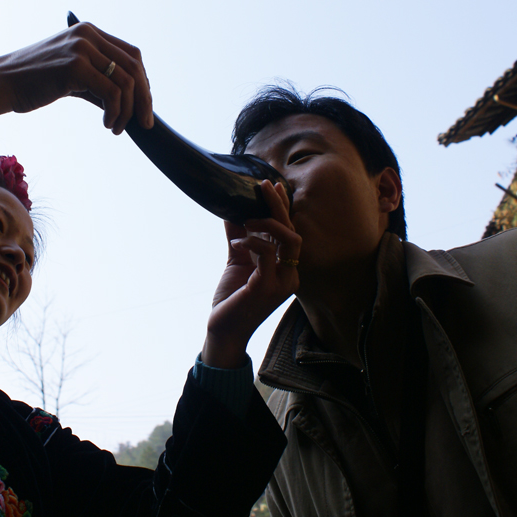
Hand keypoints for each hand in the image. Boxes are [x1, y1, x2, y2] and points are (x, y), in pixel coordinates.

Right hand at [0, 22, 152, 134]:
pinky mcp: (75, 66)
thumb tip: (126, 102)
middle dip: (144, 98)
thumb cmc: (31, 83)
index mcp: (88, 32)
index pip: (131, 54)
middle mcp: (88, 35)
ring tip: (117, 128)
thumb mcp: (69, 75)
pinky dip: (115, 113)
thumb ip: (97, 81)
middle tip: (143, 123)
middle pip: (134, 66)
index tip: (144, 105)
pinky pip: (112, 92)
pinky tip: (107, 124)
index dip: (143, 81)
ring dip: (128, 110)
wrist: (1, 83)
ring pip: (126, 81)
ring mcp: (82, 48)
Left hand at [202, 180, 300, 368]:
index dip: (283, 208)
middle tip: (264, 186)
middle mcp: (290, 275)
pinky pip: (267, 253)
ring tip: (246, 219)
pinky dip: (252, 241)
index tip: (273, 185)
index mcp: (286, 269)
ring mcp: (282, 282)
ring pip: (288, 240)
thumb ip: (239, 236)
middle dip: (279, 206)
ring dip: (266, 222)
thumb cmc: (232, 299)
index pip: (290, 232)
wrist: (223, 331)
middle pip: (293, 232)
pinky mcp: (267, 287)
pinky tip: (237, 242)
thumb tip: (232, 209)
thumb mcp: (237, 260)